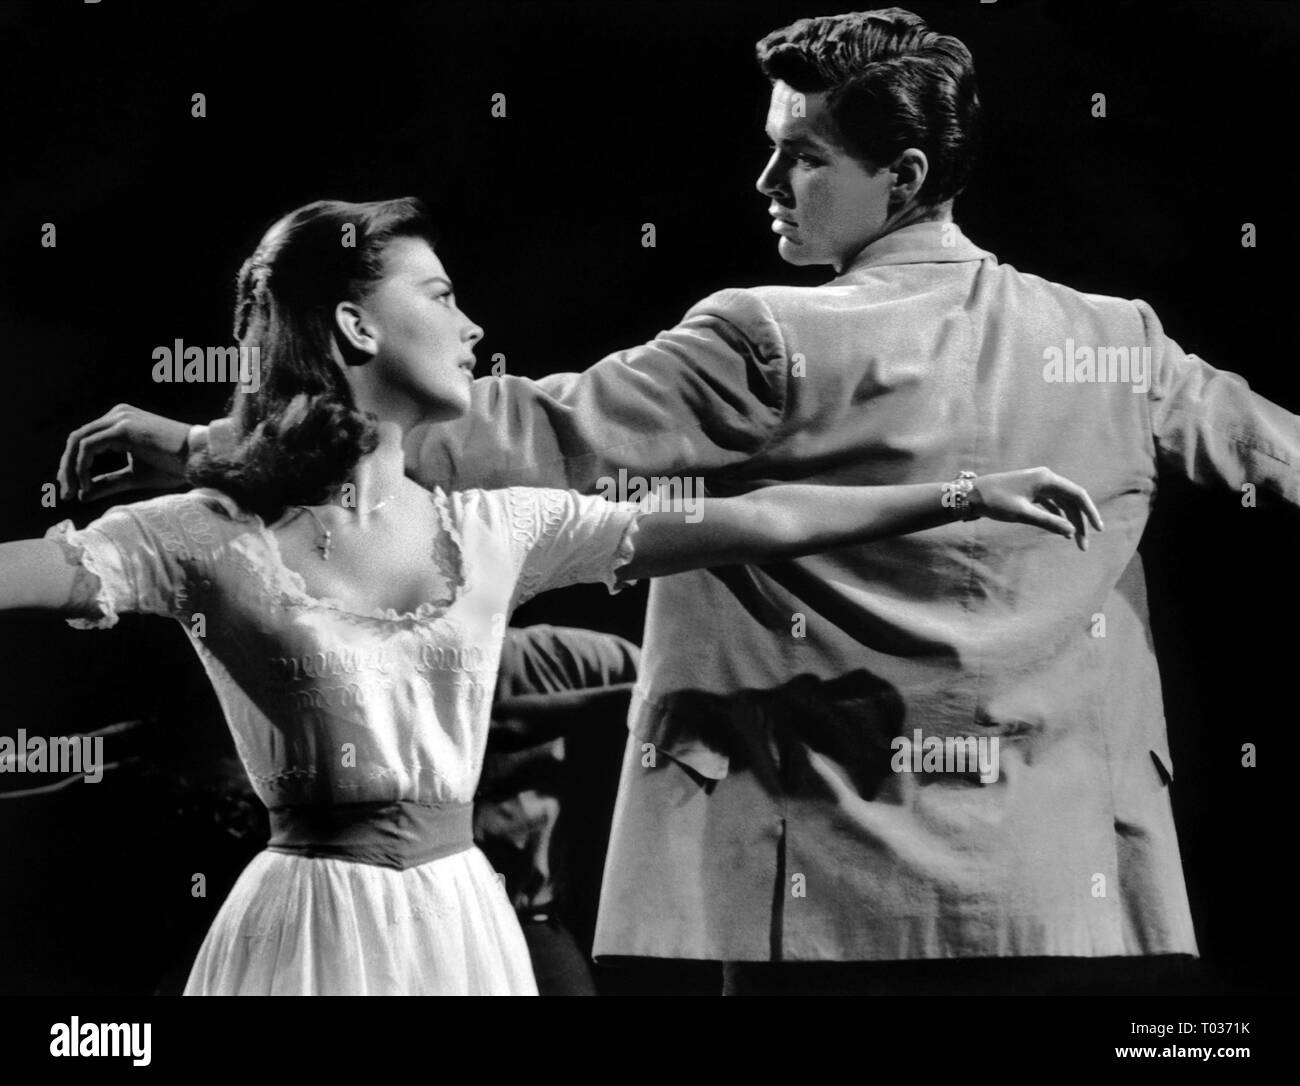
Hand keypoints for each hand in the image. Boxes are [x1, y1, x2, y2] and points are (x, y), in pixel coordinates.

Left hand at [58, 404, 192, 501]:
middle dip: (67, 468)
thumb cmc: (174, 466)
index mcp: (120, 422)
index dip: (73, 465)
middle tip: (65, 493)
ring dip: (71, 469)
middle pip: (76, 439)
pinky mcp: (122, 428)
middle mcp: (117, 414)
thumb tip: (82, 495)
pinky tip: (87, 485)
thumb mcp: (134, 476)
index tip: (73, 490)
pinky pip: (89, 447)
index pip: (85, 440)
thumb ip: (108, 482)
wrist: (199, 458)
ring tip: (74, 492)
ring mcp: (119, 418)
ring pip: (78, 441)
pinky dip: (82, 468)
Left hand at [970, 467, 1103, 550]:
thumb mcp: (1023, 514)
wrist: (971, 494)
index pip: (1077, 494)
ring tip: (1075, 542)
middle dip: (1080, 522)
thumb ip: (1048, 522)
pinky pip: (1051, 504)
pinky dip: (1057, 517)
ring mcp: (1037, 484)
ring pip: (1061, 504)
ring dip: (1069, 521)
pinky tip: (1062, 532)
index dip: (1090, 512)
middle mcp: (1045, 478)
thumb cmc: (995, 502)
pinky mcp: (1030, 492)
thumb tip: (1072, 532)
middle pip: (1071, 500)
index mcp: (1046, 479)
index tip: (1098, 530)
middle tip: (1083, 545)